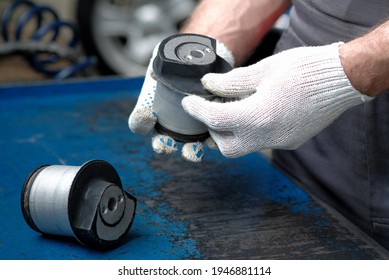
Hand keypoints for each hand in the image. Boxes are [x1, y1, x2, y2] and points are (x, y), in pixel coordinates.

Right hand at [128, 39, 233, 161]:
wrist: (207, 63)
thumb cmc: (180, 64)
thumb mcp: (167, 62)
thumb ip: (160, 68)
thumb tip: (157, 75)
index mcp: (152, 111)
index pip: (139, 123)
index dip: (141, 122)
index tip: (148, 115)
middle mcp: (169, 126)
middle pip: (162, 143)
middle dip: (163, 146)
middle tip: (167, 144)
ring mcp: (190, 130)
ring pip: (188, 148)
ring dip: (190, 152)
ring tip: (194, 150)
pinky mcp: (212, 129)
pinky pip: (211, 141)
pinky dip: (213, 142)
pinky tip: (214, 140)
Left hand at [182, 43, 372, 157]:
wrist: (343, 78)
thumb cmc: (304, 69)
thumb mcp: (263, 70)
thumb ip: (231, 83)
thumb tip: (208, 86)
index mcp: (258, 117)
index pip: (215, 120)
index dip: (196, 110)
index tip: (189, 102)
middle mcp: (268, 137)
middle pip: (226, 147)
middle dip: (214, 130)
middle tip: (213, 109)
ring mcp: (281, 142)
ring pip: (245, 147)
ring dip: (233, 132)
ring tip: (235, 108)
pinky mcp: (291, 141)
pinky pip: (262, 142)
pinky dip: (252, 130)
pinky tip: (257, 111)